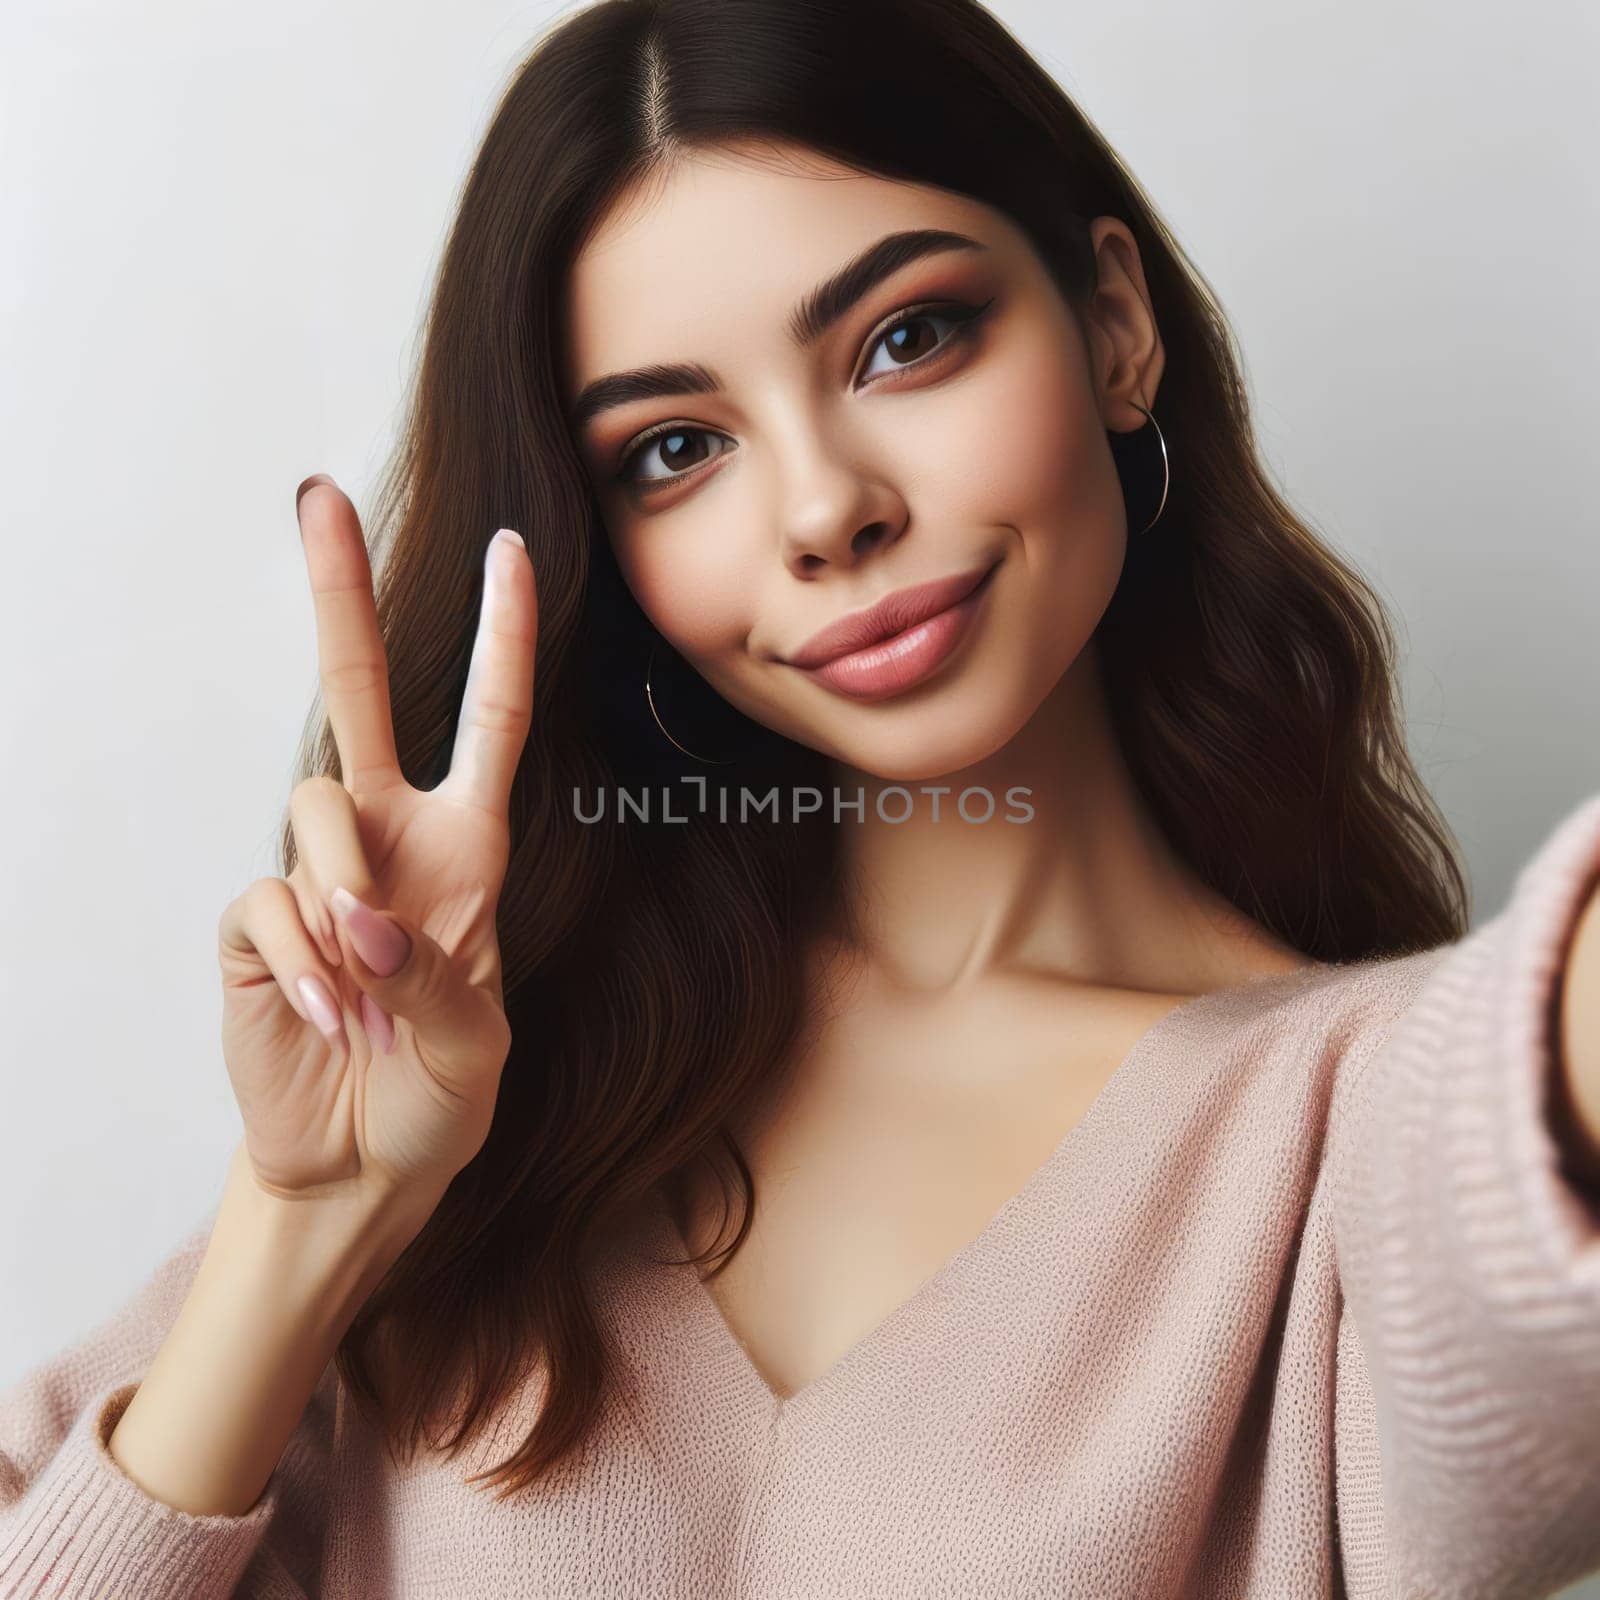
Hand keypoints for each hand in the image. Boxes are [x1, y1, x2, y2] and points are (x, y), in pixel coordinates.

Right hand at [216, 475, 536, 1211]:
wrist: (362, 1163)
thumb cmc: (438, 1096)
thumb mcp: (474, 1045)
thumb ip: (434, 978)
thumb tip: (361, 918)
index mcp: (469, 846)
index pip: (491, 721)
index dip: (503, 637)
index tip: (513, 551)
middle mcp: (390, 838)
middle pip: (358, 692)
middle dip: (340, 595)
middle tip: (315, 496)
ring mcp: (318, 873)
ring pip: (314, 808)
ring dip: (343, 896)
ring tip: (362, 997)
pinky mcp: (257, 922)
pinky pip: (269, 900)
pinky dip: (300, 961)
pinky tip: (320, 1015)